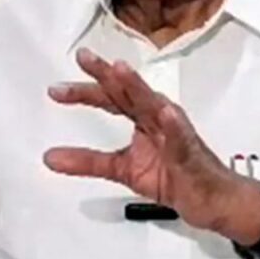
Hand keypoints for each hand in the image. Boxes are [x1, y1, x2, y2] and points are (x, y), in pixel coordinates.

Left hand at [43, 48, 254, 233]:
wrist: (211, 200)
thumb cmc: (172, 175)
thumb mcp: (121, 169)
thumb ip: (87, 161)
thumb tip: (49, 158)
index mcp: (141, 117)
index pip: (109, 98)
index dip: (83, 91)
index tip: (56, 89)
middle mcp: (157, 116)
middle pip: (127, 92)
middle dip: (105, 75)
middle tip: (83, 58)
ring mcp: (176, 131)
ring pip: (154, 104)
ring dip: (137, 86)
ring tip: (120, 70)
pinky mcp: (191, 152)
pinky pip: (182, 137)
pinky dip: (174, 125)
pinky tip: (166, 113)